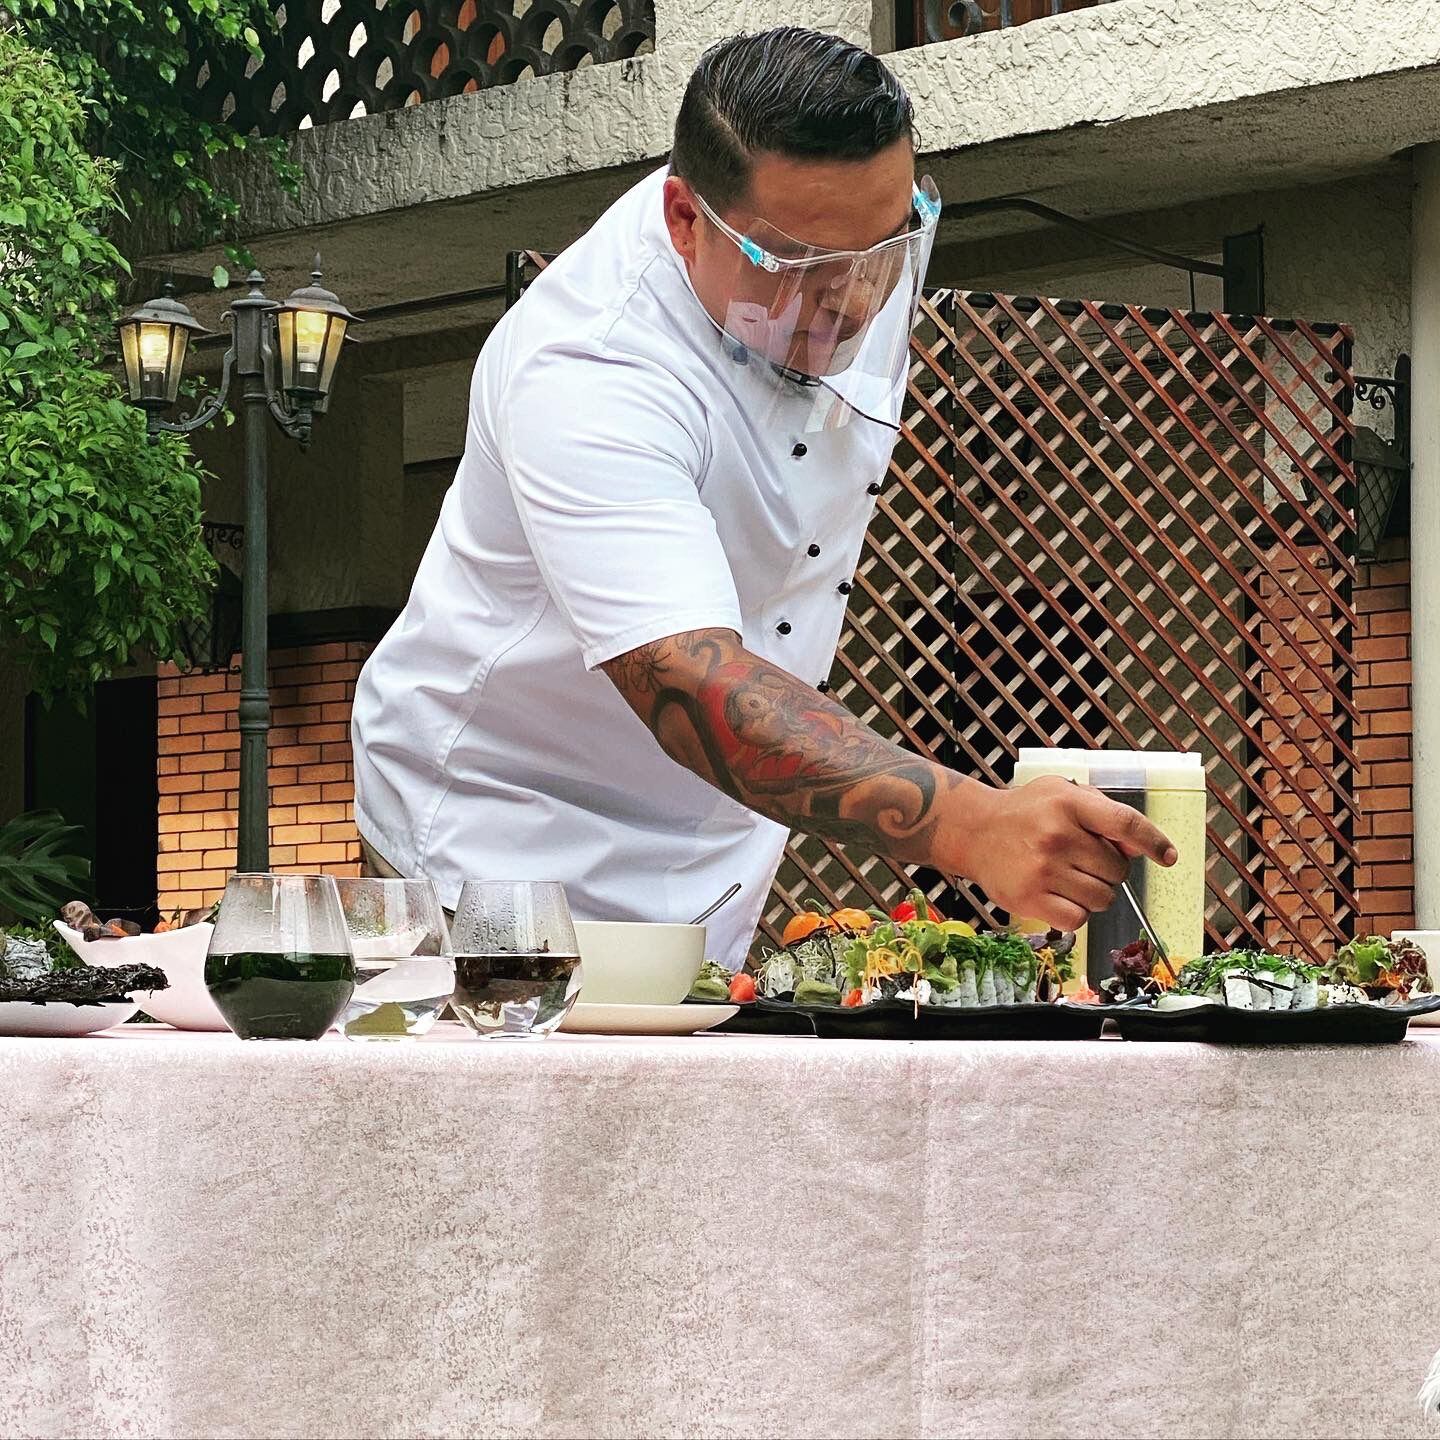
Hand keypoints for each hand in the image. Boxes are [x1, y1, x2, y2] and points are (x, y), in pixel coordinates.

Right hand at [955, 776, 1177, 931]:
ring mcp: (1043, 870)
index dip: (1153, 841)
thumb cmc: (1023, 813)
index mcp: (1069, 803)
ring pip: (1102, 899)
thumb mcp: (1062, 794)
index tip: (1168, 856)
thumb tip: (1140, 848)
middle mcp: (1057, 835)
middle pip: (1117, 870)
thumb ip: (1102, 813)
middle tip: (1084, 861)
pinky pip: (1078, 919)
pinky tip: (1059, 896)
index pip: (1126, 824)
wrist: (973, 831)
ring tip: (1069, 878)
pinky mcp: (1030, 898)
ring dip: (1094, 894)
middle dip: (1109, 870)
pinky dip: (1076, 913)